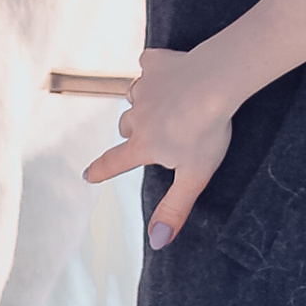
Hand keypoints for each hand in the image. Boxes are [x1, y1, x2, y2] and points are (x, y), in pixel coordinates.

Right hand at [81, 46, 236, 246]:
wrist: (217, 81)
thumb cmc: (208, 131)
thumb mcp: (194, 177)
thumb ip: (174, 209)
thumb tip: (155, 243)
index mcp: (144, 144)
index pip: (115, 161)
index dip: (100, 170)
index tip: (87, 175)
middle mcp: (137, 116)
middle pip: (125, 126)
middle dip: (134, 131)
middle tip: (156, 131)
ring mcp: (144, 87)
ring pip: (135, 96)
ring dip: (146, 101)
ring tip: (169, 102)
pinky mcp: (156, 63)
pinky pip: (149, 65)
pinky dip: (157, 70)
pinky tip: (172, 72)